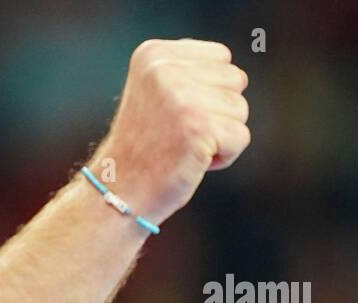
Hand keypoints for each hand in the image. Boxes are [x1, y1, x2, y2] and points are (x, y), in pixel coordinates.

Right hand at [90, 38, 250, 225]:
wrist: (117, 192)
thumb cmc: (143, 148)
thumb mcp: (156, 93)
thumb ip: (190, 72)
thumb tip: (235, 76)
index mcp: (153, 54)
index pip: (220, 57)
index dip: (207, 91)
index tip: (173, 114)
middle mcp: (165, 69)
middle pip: (235, 80)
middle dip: (217, 112)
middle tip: (178, 134)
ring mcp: (181, 98)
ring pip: (240, 109)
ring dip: (219, 135)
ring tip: (183, 148)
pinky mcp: (198, 127)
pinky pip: (240, 137)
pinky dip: (223, 157)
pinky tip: (191, 162)